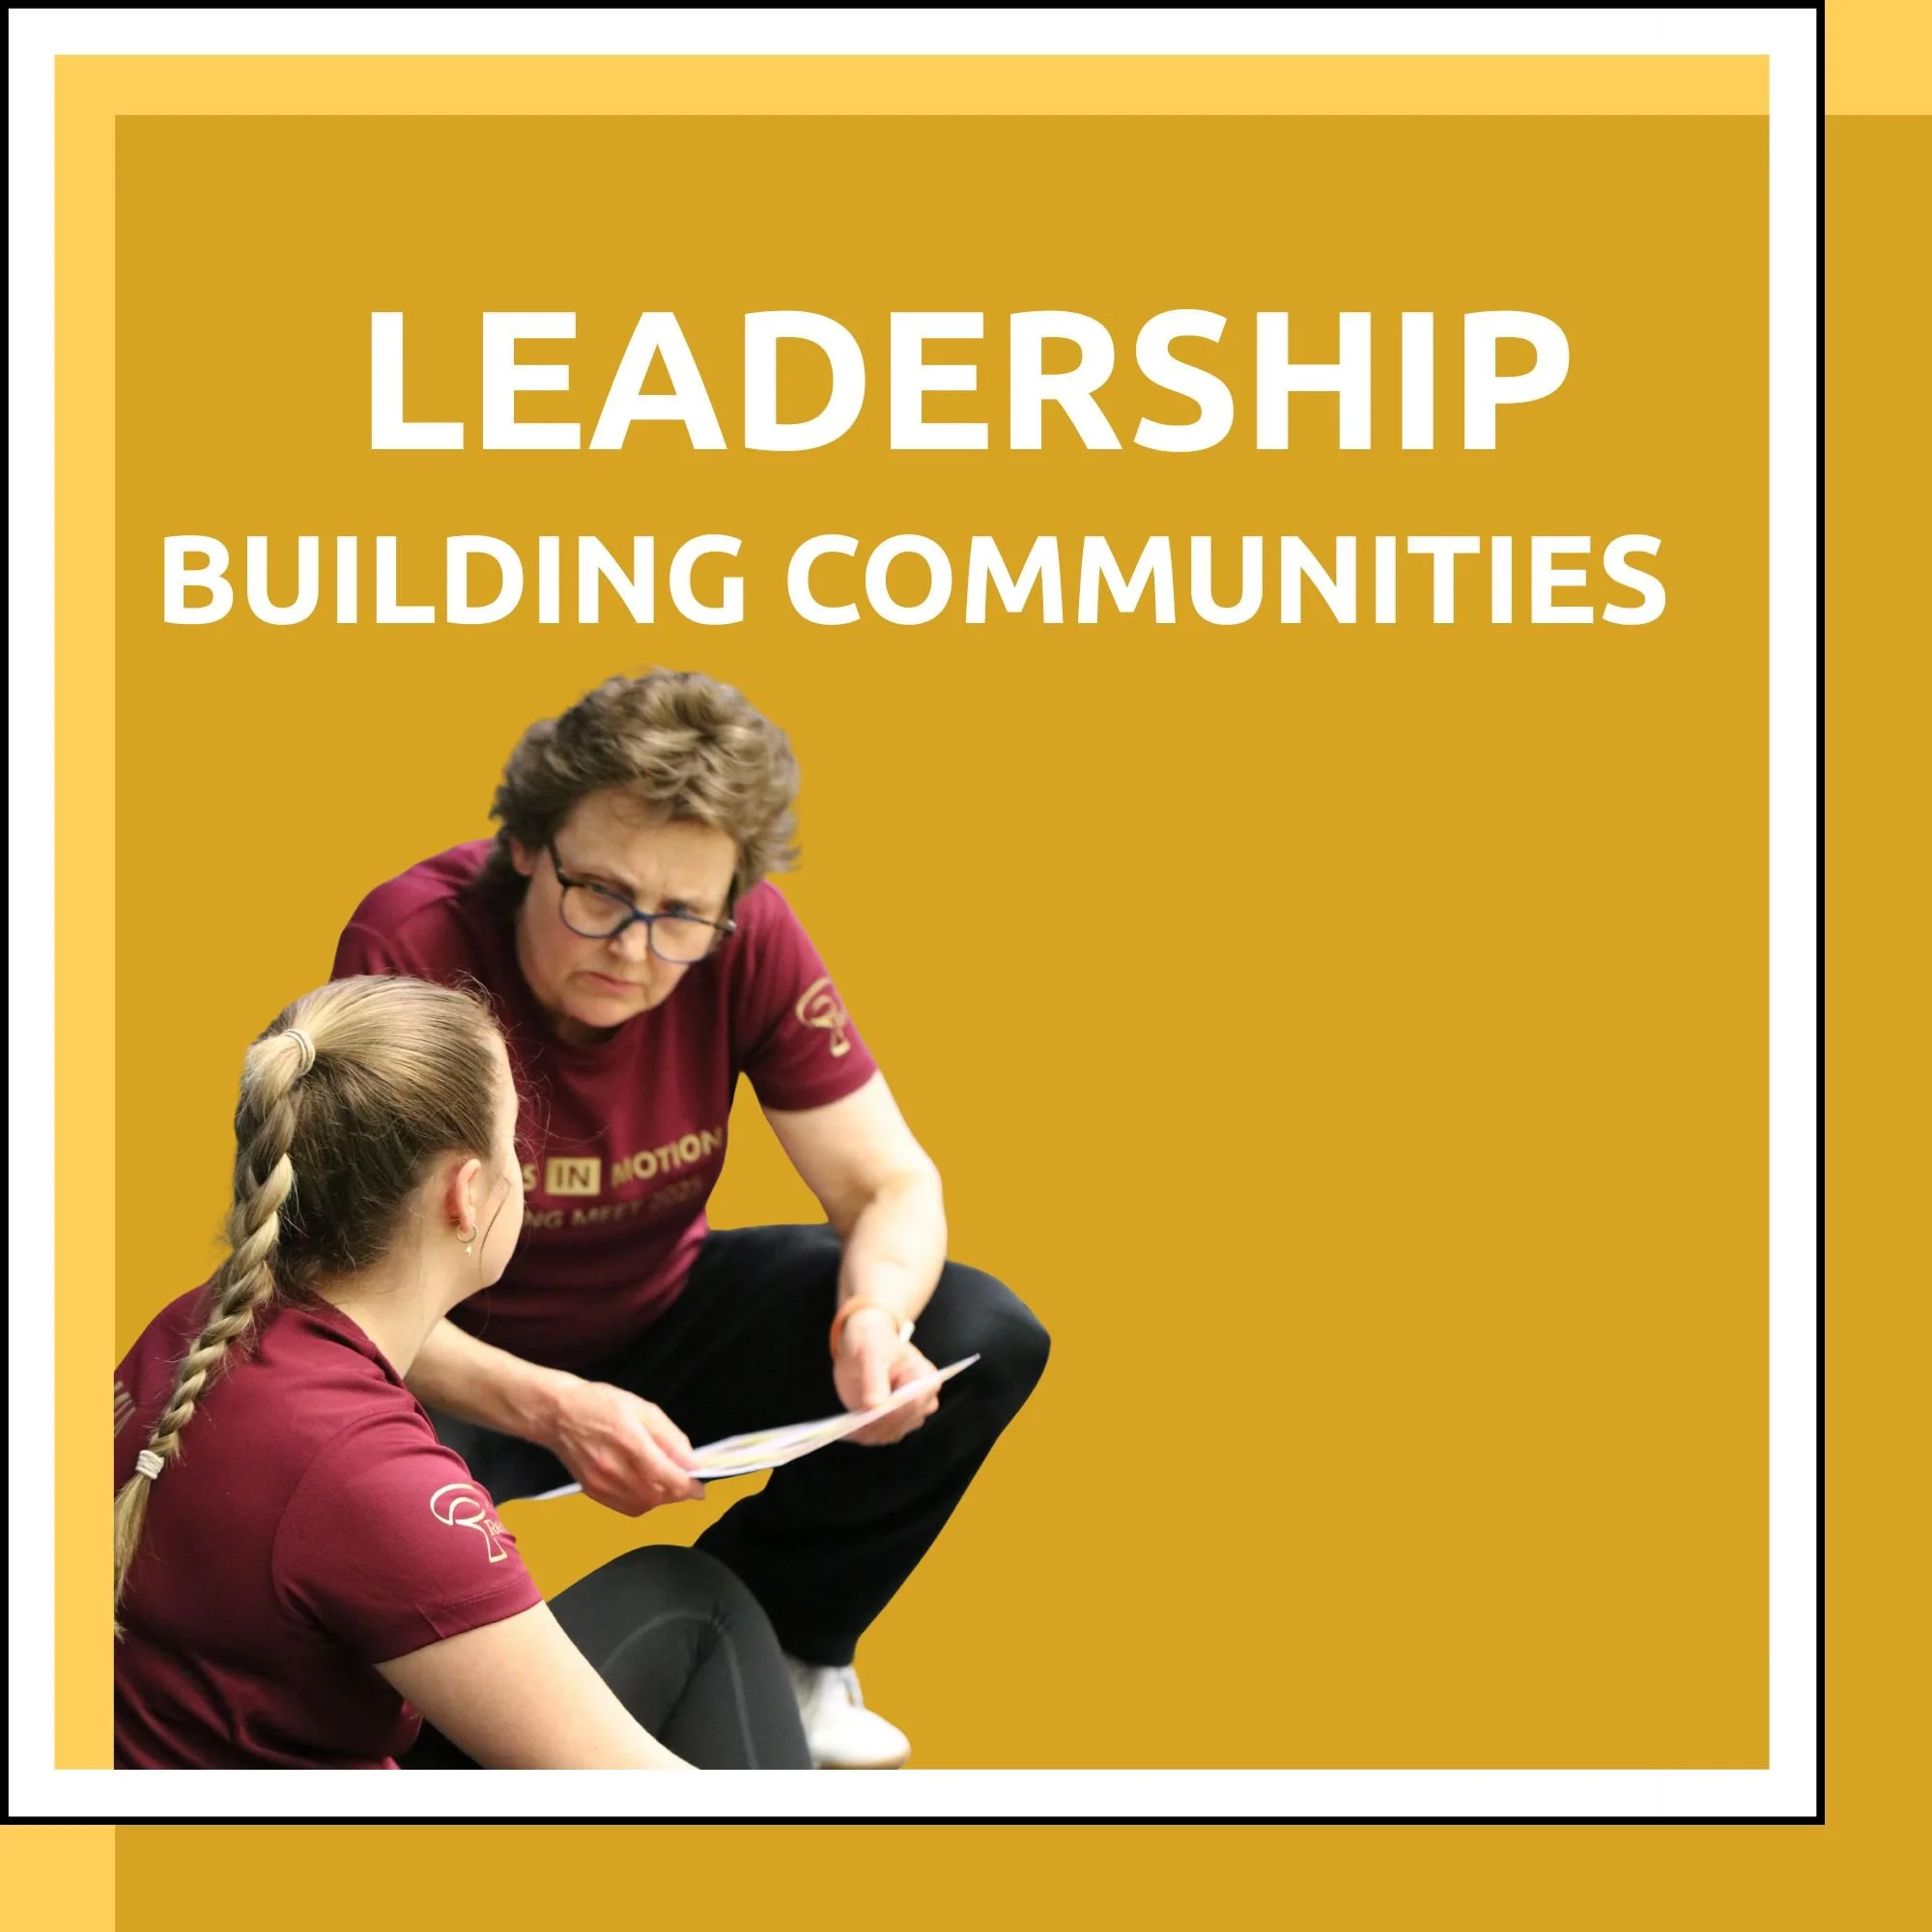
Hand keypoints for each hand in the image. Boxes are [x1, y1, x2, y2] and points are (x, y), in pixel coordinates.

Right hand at [541, 1377, 704, 1515]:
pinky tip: (647, 1488)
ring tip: (666, 1482)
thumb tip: (692, 1462)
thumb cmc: (601, 1404)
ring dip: (662, 1499)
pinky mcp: (592, 1491)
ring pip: (644, 1505)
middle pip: (657, 1495)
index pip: (667, 1476)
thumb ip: (671, 1437)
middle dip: (678, 1492)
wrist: (559, 1414)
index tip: (700, 1487)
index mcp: (630, 1441)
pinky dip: (644, 1503)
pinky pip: (626, 1508)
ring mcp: (601, 1482)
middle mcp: (614, 1466)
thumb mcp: (644, 1409)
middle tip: (686, 1482)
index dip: (689, 1486)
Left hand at [833, 1306, 940, 1446]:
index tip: (868, 1415)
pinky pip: (879, 1435)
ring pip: (890, 1434)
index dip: (892, 1413)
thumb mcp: (872, 1354)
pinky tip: (845, 1430)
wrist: (865, 1342)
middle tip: (851, 1427)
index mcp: (926, 1379)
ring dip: (868, 1434)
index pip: (913, 1404)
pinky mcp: (889, 1421)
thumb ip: (875, 1380)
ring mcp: (905, 1414)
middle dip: (877, 1427)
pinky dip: (863, 1435)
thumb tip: (875, 1407)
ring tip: (845, 1429)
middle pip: (902, 1423)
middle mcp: (921, 1401)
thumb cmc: (873, 1340)